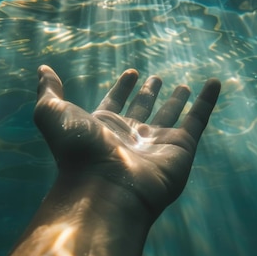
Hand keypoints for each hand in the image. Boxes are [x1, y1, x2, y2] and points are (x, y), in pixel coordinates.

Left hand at [33, 65, 220, 218]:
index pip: (115, 102)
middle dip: (148, 94)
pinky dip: (207, 102)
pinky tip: (213, 83)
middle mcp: (130, 135)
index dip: (122, 88)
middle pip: (143, 110)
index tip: (131, 72)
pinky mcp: (181, 148)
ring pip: (170, 115)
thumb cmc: (77, 151)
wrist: (105, 187)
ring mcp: (157, 143)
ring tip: (181, 85)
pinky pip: (198, 120)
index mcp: (103, 127)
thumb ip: (48, 91)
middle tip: (156, 78)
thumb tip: (43, 68)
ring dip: (176, 100)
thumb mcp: (53, 113)